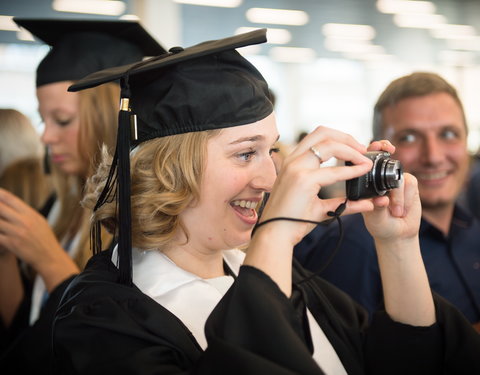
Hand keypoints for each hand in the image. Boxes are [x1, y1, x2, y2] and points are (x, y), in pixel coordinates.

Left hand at [0, 189, 78, 290]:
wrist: (49, 257)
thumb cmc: (44, 239)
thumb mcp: (39, 222)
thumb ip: (25, 213)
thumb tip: (11, 205)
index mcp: (31, 214)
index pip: (10, 199)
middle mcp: (24, 221)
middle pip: (0, 207)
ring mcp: (17, 232)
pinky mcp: (11, 243)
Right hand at [258, 126, 375, 244]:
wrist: (275, 234)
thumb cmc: (292, 221)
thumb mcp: (319, 206)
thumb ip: (342, 203)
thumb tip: (367, 203)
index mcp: (293, 162)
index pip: (317, 139)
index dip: (341, 140)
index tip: (357, 151)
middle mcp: (293, 160)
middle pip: (323, 132)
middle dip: (348, 137)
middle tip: (364, 150)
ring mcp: (296, 168)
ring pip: (329, 144)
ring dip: (351, 149)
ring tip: (364, 160)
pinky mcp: (303, 180)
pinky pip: (334, 170)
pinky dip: (352, 169)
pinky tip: (362, 171)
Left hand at [361, 141, 421, 242]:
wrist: (397, 235)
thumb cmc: (380, 225)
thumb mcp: (375, 219)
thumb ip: (377, 209)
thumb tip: (382, 200)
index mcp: (365, 183)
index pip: (365, 161)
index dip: (370, 150)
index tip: (374, 146)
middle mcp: (379, 178)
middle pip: (384, 156)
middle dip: (386, 150)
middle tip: (389, 149)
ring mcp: (395, 180)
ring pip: (399, 177)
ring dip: (398, 197)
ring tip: (395, 212)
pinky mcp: (409, 184)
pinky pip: (409, 184)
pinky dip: (407, 199)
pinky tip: (402, 210)